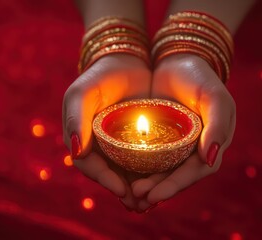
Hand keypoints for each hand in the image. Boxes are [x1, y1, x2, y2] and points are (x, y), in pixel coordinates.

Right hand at [62, 54, 150, 209]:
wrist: (123, 63)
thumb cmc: (98, 77)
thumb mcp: (82, 93)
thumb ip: (76, 119)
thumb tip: (75, 152)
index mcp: (81, 139)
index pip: (89, 166)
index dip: (104, 180)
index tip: (122, 191)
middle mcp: (98, 146)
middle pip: (108, 174)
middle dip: (123, 191)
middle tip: (141, 204)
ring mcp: (116, 145)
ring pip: (125, 172)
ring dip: (137, 188)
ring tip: (153, 200)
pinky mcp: (135, 140)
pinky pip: (141, 161)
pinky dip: (149, 173)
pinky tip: (161, 181)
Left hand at [132, 54, 235, 211]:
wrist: (177, 61)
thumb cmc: (199, 77)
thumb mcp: (214, 96)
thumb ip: (217, 125)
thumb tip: (210, 159)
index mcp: (209, 144)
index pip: (194, 172)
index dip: (175, 185)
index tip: (154, 195)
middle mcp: (190, 149)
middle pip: (174, 176)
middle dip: (157, 189)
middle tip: (136, 196)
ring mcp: (172, 144)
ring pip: (159, 170)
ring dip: (146, 183)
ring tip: (128, 192)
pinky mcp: (155, 138)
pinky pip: (146, 156)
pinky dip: (137, 167)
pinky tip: (122, 174)